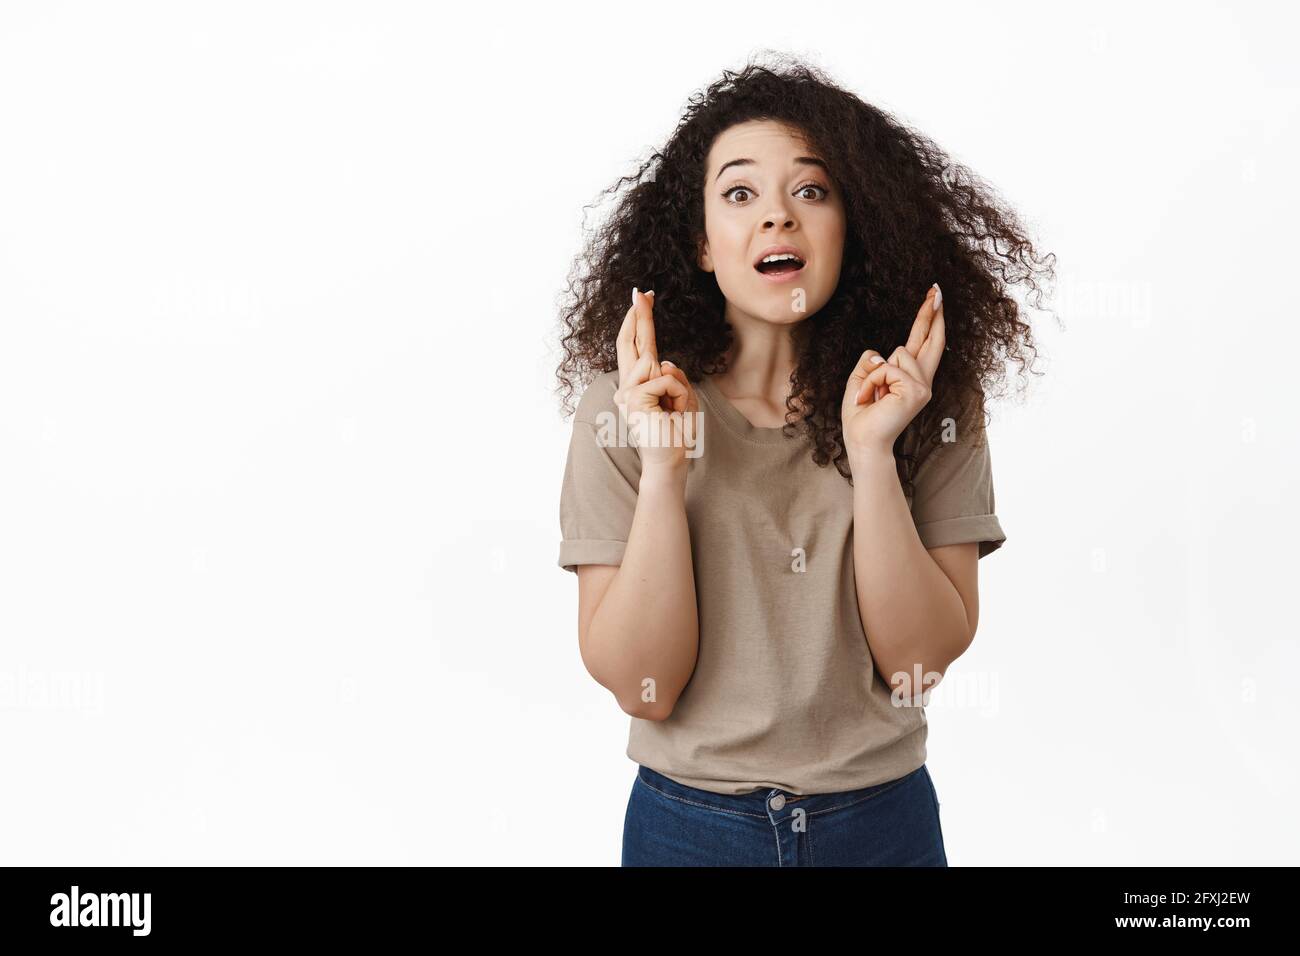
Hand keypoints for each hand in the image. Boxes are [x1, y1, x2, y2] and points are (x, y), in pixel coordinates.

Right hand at [613, 288, 699, 469]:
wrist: (670, 461)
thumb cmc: (677, 433)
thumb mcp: (683, 397)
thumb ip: (673, 375)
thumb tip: (661, 361)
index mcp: (638, 385)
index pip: (636, 347)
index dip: (639, 322)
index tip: (643, 299)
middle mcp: (628, 386)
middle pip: (631, 342)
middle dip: (639, 316)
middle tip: (642, 291)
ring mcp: (627, 392)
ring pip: (659, 366)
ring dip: (678, 388)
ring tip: (676, 412)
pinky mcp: (633, 398)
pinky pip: (665, 379)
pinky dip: (678, 395)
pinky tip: (672, 413)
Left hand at [842, 285, 945, 458]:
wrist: (863, 441)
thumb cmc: (861, 416)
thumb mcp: (861, 380)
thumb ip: (873, 362)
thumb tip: (881, 354)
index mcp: (910, 378)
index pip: (923, 344)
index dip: (929, 320)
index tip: (935, 298)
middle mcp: (922, 381)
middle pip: (929, 339)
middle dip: (931, 313)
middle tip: (936, 289)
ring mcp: (922, 386)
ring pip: (897, 353)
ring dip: (874, 373)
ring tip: (871, 396)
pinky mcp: (917, 390)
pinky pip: (887, 367)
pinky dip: (873, 381)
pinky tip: (873, 399)